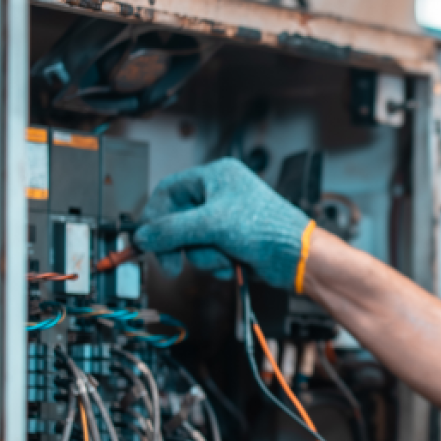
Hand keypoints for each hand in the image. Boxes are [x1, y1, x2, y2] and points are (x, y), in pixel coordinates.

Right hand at [135, 158, 313, 289]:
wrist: (298, 257)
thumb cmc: (268, 228)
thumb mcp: (212, 225)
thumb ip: (172, 229)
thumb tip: (143, 236)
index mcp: (216, 176)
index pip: (169, 191)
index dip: (154, 215)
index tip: (145, 239)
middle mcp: (219, 195)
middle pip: (177, 220)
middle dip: (180, 244)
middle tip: (172, 264)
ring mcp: (225, 219)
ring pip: (191, 241)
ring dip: (204, 256)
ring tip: (224, 256)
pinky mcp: (231, 242)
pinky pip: (207, 254)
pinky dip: (216, 262)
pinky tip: (234, 263)